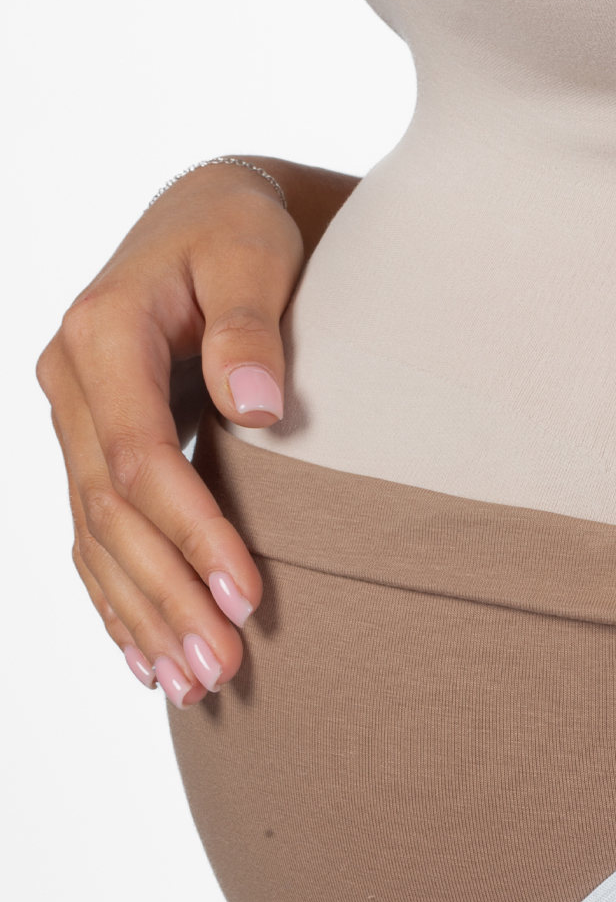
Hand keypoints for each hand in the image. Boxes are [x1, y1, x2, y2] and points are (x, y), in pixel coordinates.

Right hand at [36, 158, 353, 706]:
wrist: (208, 214)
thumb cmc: (242, 229)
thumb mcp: (254, 251)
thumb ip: (254, 323)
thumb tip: (259, 406)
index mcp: (103, 334)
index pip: (142, 458)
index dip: (193, 534)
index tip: (248, 597)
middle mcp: (70, 383)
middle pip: (112, 514)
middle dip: (168, 598)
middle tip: (223, 669)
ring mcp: (72, 422)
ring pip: (95, 539)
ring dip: (143, 617)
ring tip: (195, 687)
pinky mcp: (88, 449)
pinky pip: (90, 539)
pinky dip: (117, 602)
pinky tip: (146, 660)